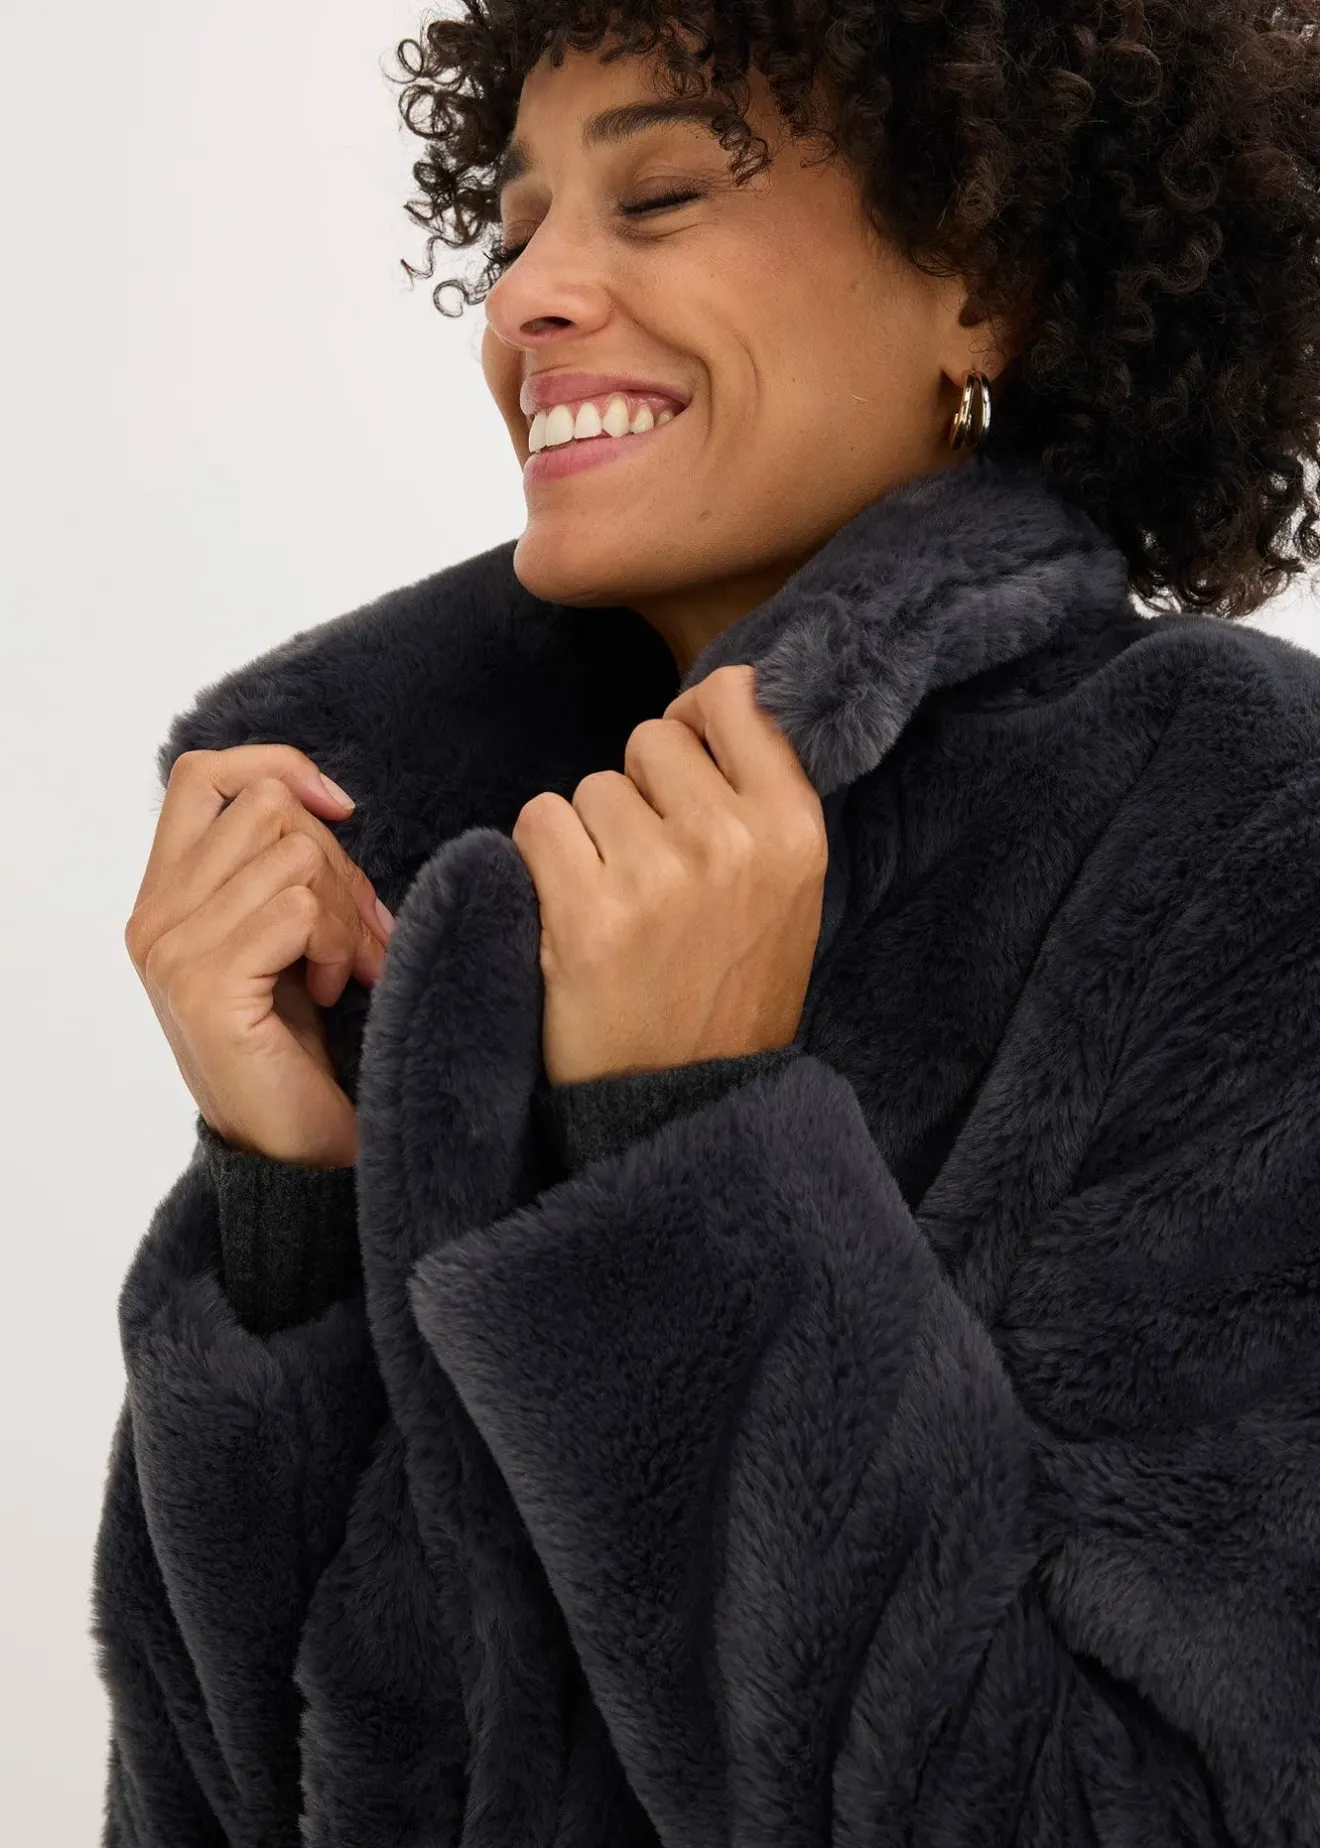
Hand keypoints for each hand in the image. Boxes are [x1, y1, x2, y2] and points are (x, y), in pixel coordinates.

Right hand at [124, 745, 393, 1166]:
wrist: (293, 1151)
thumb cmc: (298, 1046)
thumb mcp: (284, 938)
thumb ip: (279, 869)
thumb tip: (329, 802)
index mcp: (166, 896)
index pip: (203, 774)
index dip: (278, 768)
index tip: (338, 810)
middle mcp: (154, 918)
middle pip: (267, 809)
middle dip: (339, 863)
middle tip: (361, 935)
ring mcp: (173, 951)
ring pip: (292, 855)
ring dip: (345, 912)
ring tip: (346, 968)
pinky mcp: (206, 986)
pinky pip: (296, 908)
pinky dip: (335, 944)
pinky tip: (331, 990)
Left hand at [511, 663, 827, 1086]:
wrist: (685, 1107)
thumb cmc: (729, 993)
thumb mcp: (786, 893)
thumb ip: (759, 798)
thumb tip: (717, 693)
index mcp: (794, 832)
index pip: (735, 702)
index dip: (697, 720)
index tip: (683, 766)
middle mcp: (731, 842)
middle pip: (651, 740)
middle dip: (640, 793)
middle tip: (651, 873)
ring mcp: (658, 875)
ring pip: (591, 786)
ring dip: (588, 836)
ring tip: (617, 909)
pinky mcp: (586, 911)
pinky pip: (539, 822)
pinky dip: (540, 863)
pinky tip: (571, 917)